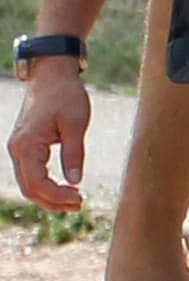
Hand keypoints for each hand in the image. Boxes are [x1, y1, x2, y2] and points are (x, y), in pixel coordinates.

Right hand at [9, 60, 90, 210]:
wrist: (52, 76)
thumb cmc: (66, 96)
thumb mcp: (75, 123)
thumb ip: (74, 153)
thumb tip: (75, 181)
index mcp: (27, 145)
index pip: (36, 183)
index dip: (56, 197)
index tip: (79, 199)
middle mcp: (17, 149)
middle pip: (29, 188)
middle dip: (53, 201)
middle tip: (79, 204)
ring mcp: (19, 148)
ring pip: (28, 183)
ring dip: (49, 196)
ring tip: (74, 200)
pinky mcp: (26, 146)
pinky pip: (31, 173)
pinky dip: (45, 185)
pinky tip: (64, 189)